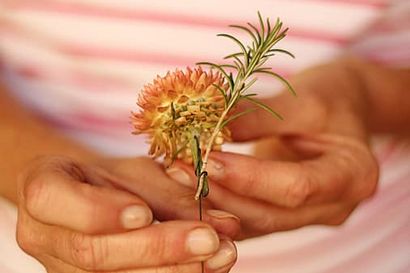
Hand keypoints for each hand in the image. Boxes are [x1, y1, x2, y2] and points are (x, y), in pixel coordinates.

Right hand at [16, 156, 238, 271]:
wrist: (91, 196)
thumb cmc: (113, 178)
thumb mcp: (138, 173)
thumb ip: (175, 196)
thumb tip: (226, 224)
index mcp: (44, 189)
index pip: (51, 199)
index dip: (98, 211)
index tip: (144, 213)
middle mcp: (42, 234)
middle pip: (91, 251)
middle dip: (156, 249)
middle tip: (209, 240)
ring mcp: (60, 267)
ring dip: (172, 270)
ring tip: (219, 255)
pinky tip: (207, 267)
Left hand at [166, 59, 378, 238]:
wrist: (342, 107)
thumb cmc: (330, 96)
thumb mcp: (302, 99)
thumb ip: (257, 117)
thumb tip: (206, 126)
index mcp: (353, 175)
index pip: (296, 187)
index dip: (249, 177)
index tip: (208, 158)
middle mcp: (336, 206)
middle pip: (272, 213)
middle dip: (223, 193)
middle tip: (181, 169)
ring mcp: (311, 216)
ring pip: (256, 222)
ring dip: (215, 203)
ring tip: (179, 176)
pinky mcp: (289, 215)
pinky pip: (251, 219)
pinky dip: (221, 206)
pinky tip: (192, 188)